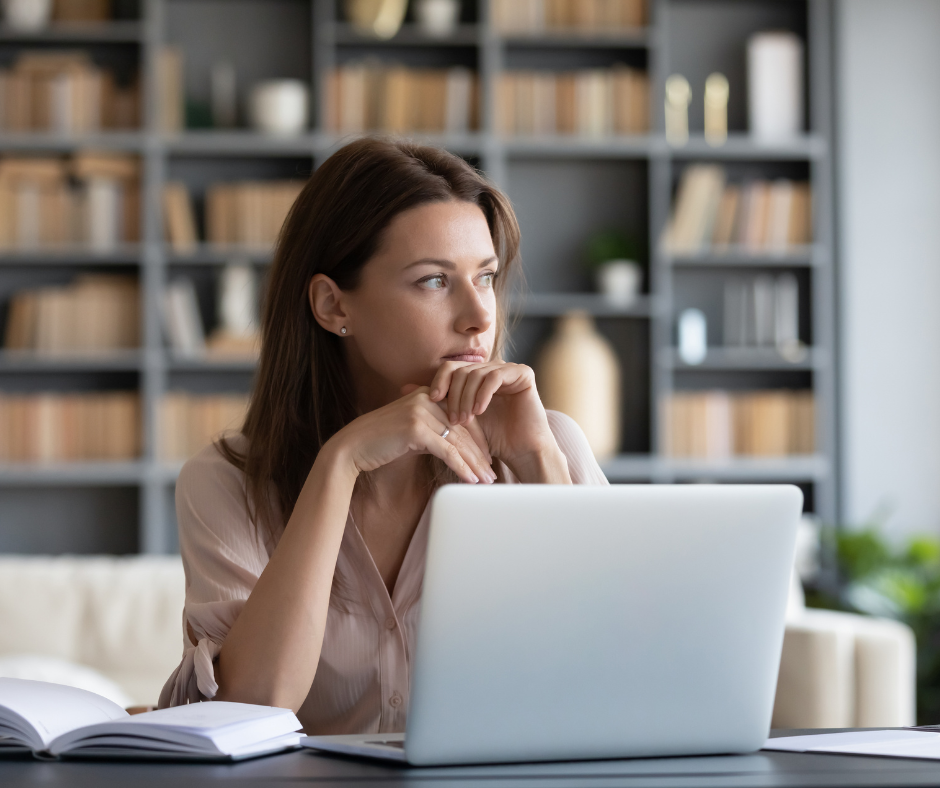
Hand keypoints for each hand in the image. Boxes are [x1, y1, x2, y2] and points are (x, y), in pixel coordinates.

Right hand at [328, 386, 494, 484]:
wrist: (352, 448)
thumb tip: (456, 448)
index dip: (478, 439)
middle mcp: (426, 399)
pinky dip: (461, 467)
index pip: (462, 416)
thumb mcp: (412, 432)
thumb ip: (434, 432)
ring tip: (486, 480)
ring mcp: (421, 412)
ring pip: (458, 441)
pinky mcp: (416, 429)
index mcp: (427, 395)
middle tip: (492, 473)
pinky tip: (471, 480)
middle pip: (463, 429)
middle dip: (480, 454)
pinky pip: (447, 451)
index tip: (488, 458)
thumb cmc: (381, 442)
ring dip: (475, 464)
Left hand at [427, 360, 562, 476]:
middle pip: (461, 370)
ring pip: (476, 374)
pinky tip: (479, 411)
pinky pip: (495, 376)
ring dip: (466, 398)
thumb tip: (403, 388)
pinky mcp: (523, 374)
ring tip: (464, 420)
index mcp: (477, 375)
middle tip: (452, 419)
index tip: (431, 401)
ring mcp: (508, 369)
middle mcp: (492, 368)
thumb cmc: (491, 439)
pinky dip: (483, 394)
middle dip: (453, 395)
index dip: (439, 382)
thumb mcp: (457, 419)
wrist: (521, 451)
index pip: (450, 368)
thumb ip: (436, 402)